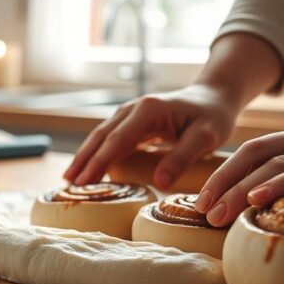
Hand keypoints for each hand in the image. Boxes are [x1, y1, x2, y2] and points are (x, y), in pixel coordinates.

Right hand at [63, 84, 239, 188]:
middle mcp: (133, 108)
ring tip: (71, 180)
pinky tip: (90, 169)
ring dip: (86, 157)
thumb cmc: (213, 117)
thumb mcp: (206, 138)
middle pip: (102, 136)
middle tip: (69, 185)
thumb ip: (182, 158)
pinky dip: (97, 154)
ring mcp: (130, 114)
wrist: (214, 98)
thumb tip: (159, 183)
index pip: (117, 139)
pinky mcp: (132, 122)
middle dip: (84, 160)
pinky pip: (110, 139)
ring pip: (101, 137)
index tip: (85, 182)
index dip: (99, 161)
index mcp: (148, 110)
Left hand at [194, 113, 283, 226]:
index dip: (222, 174)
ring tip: (218, 214)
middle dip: (222, 184)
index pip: (250, 152)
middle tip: (200, 211)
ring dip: (241, 190)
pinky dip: (280, 185)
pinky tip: (260, 199)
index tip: (201, 201)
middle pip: (252, 157)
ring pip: (274, 167)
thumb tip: (272, 212)